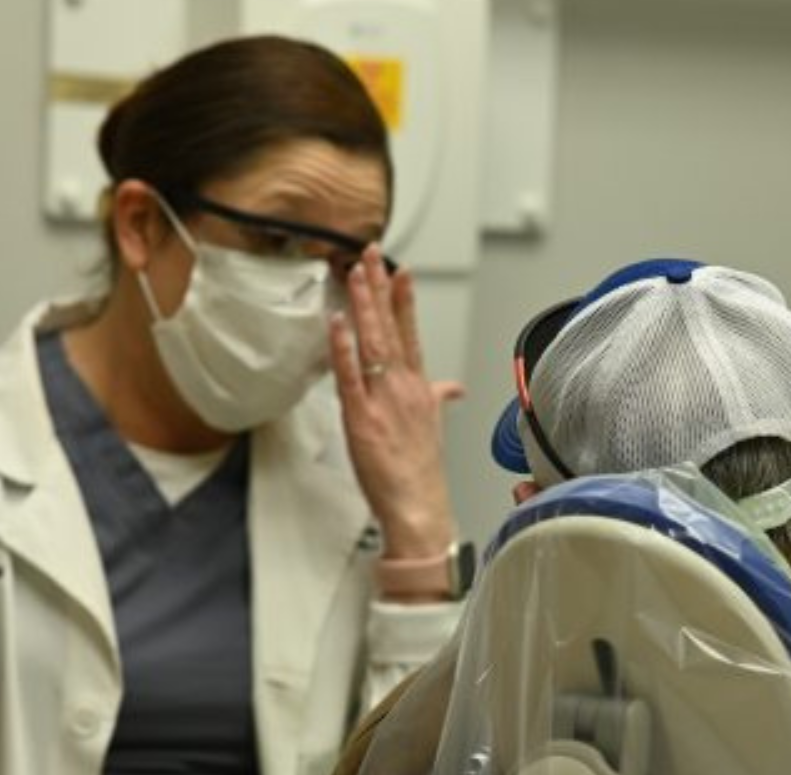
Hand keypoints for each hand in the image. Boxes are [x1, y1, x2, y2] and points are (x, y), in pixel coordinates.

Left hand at [329, 245, 463, 559]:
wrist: (419, 504)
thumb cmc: (422, 472)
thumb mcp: (433, 426)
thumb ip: (439, 398)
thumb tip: (452, 388)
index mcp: (419, 387)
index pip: (411, 333)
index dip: (404, 300)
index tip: (400, 270)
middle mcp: (404, 387)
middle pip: (391, 327)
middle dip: (380, 288)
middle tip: (370, 254)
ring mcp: (383, 400)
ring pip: (373, 342)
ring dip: (364, 306)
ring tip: (355, 273)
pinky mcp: (361, 417)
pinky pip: (350, 376)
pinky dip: (343, 348)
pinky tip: (338, 323)